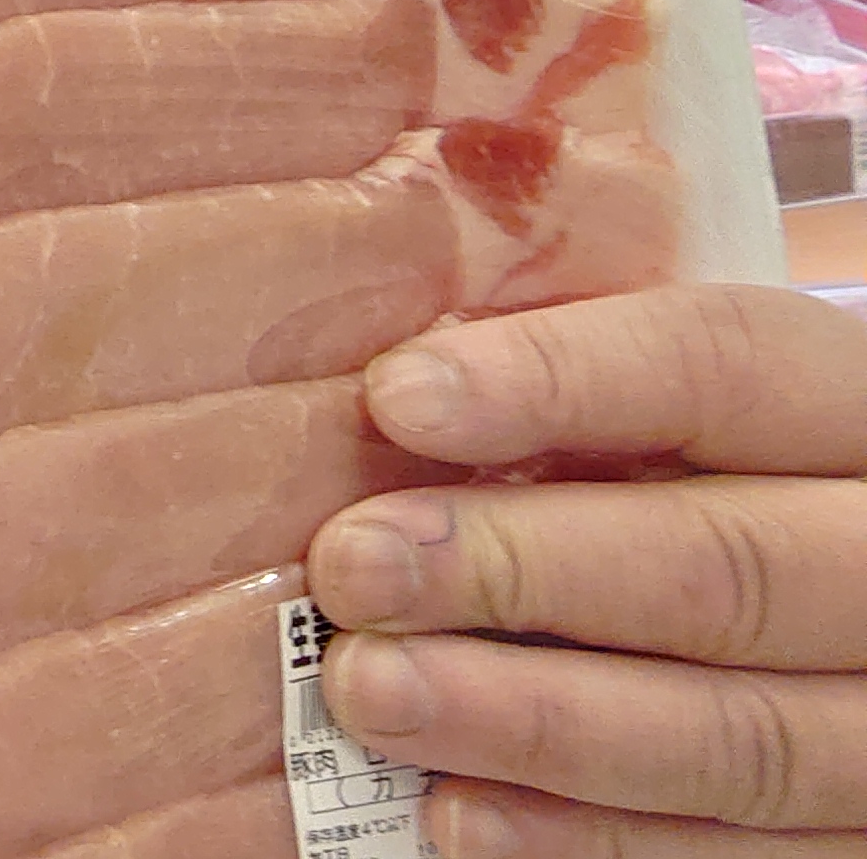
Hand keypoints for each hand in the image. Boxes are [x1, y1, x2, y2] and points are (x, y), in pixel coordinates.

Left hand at [308, 284, 866, 858]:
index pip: (723, 363)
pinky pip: (749, 858)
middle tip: (356, 566)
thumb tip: (392, 391)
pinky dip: (592, 840)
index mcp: (857, 410)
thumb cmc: (700, 481)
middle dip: (521, 566)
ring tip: (374, 690)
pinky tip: (457, 813)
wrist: (834, 627)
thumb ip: (580, 394)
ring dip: (533, 719)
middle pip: (730, 565)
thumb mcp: (685, 409)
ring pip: (743, 737)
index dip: (557, 378)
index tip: (396, 396)